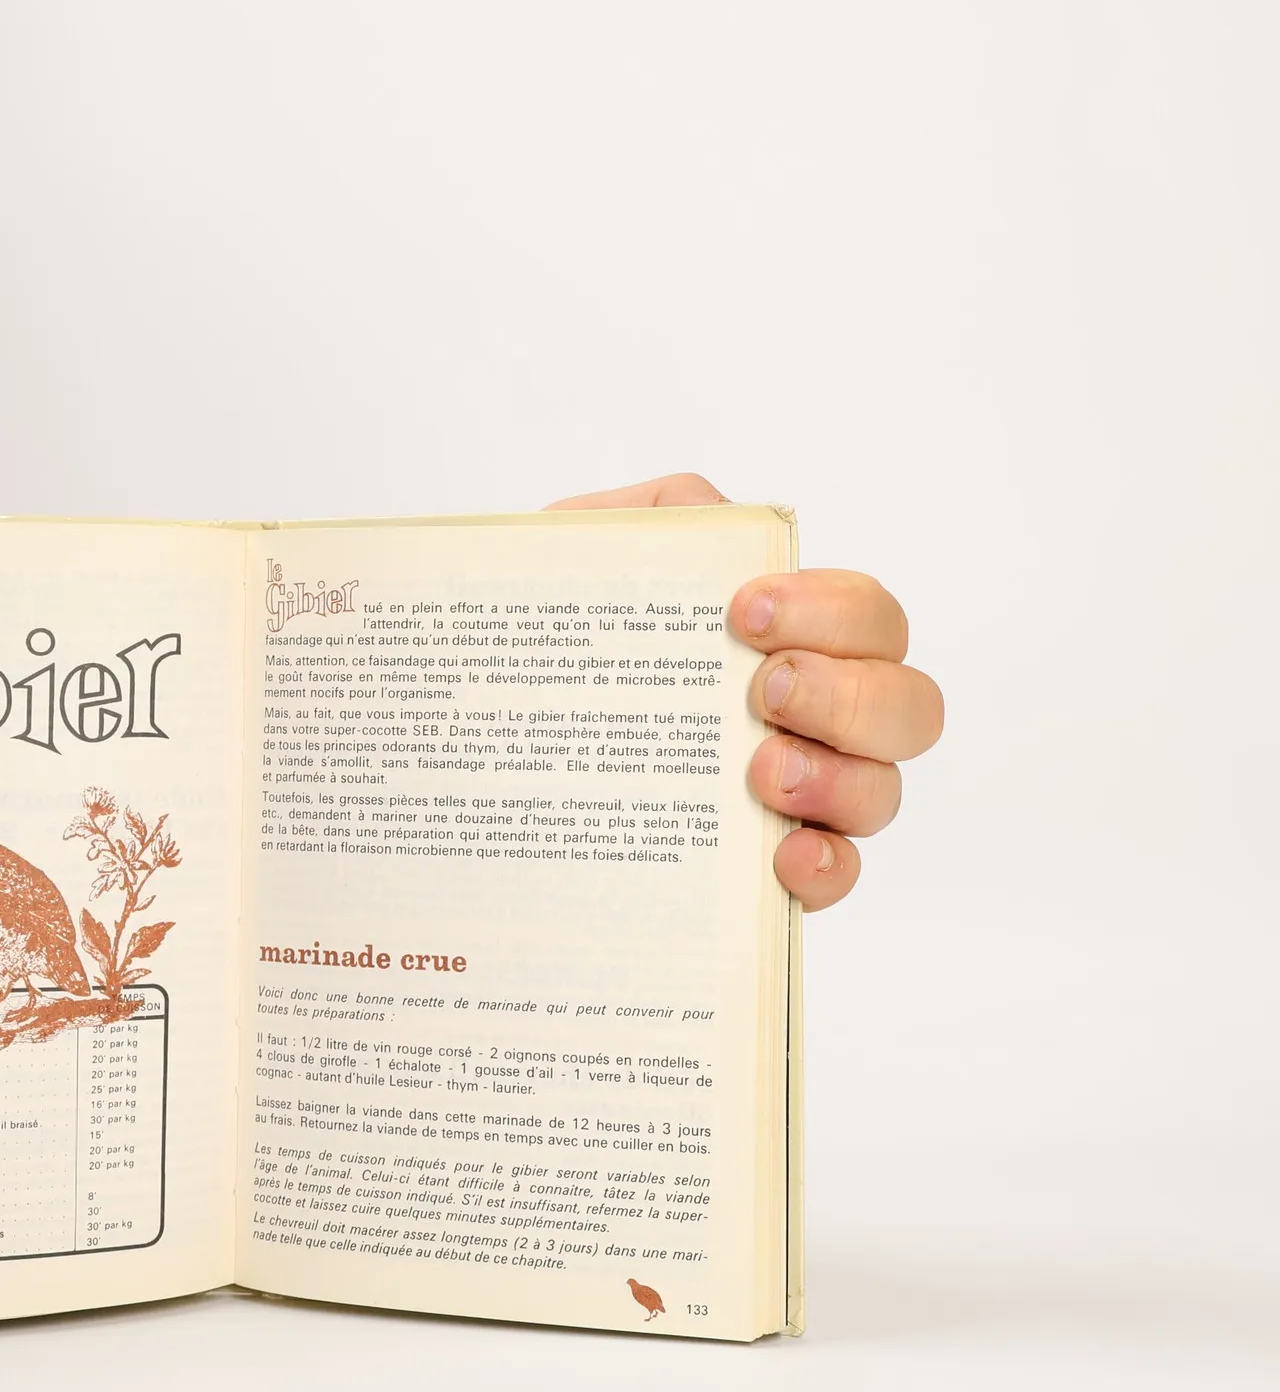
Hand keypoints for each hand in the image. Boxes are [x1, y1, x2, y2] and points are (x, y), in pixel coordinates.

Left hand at [546, 474, 943, 909]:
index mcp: (788, 635)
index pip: (866, 614)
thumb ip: (656, 515)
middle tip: (768, 691)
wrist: (486, 729)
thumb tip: (713, 516)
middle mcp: (815, 715)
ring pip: (882, 791)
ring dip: (838, 781)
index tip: (748, 613)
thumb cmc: (558, 636)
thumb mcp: (586, 552)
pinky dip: (826, 870)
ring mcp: (802, 794)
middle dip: (848, 694)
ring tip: (763, 775)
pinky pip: (834, 877)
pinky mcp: (767, 863)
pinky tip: (784, 859)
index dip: (830, 611)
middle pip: (906, 704)